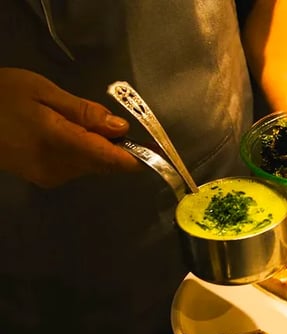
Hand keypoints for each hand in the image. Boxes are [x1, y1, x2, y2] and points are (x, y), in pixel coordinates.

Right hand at [0, 67, 140, 187]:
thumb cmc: (2, 95)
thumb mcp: (43, 92)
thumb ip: (84, 112)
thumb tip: (120, 128)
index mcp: (60, 143)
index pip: (112, 160)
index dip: (138, 158)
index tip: (160, 153)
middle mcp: (59, 168)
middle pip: (105, 165)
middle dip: (116, 148)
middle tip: (117, 125)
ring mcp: (51, 177)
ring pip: (92, 167)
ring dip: (98, 150)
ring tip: (78, 123)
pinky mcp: (44, 179)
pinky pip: (77, 168)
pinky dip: (83, 154)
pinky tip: (68, 135)